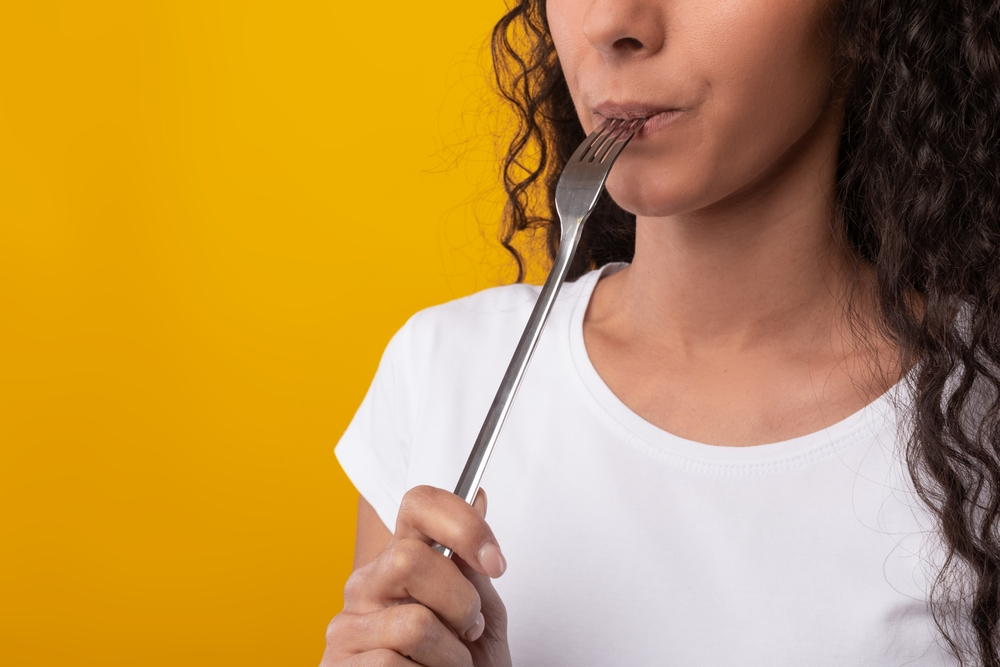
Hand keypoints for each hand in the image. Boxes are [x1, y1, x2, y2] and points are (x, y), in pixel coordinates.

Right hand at [320, 486, 511, 666]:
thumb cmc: (459, 665)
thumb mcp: (478, 613)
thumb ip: (473, 566)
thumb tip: (477, 495)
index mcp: (400, 561)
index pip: (418, 505)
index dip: (462, 523)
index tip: (495, 562)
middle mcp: (366, 585)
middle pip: (410, 559)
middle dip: (459, 601)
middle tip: (469, 631)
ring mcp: (346, 627)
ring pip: (413, 624)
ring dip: (451, 658)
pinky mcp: (337, 666)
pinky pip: (393, 665)